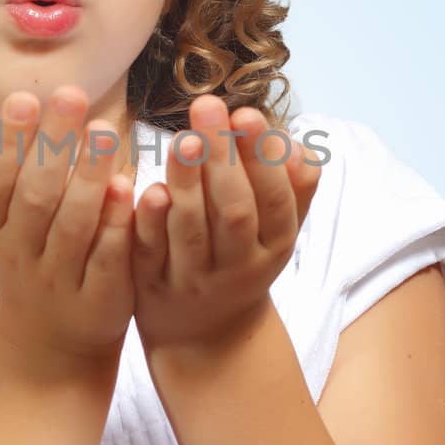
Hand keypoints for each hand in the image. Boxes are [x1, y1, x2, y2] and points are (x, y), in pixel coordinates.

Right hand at [0, 86, 134, 370]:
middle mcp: (19, 255)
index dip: (8, 141)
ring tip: (105, 131)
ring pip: (72, 227)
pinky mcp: (98, 300)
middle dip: (51, 146)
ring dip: (87, 178)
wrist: (50, 346)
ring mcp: (59, 280)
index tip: (24, 96)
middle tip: (74, 96)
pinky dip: (116, 224)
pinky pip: (107, 258)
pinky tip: (130, 187)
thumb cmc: (22, 261)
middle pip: (34, 198)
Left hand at [131, 94, 321, 355]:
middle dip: (222, 159)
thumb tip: (299, 146)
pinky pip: (150, 253)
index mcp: (274, 246)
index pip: (274, 201)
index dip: (262, 160)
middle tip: (206, 107)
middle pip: (234, 213)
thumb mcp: (278, 231)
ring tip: (181, 138)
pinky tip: (145, 189)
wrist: (208, 337)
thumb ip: (293, 190)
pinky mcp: (153, 287)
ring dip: (187, 184)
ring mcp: (194, 280)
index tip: (246, 113)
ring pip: (191, 232)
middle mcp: (238, 266)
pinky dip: (149, 223)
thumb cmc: (244, 260)